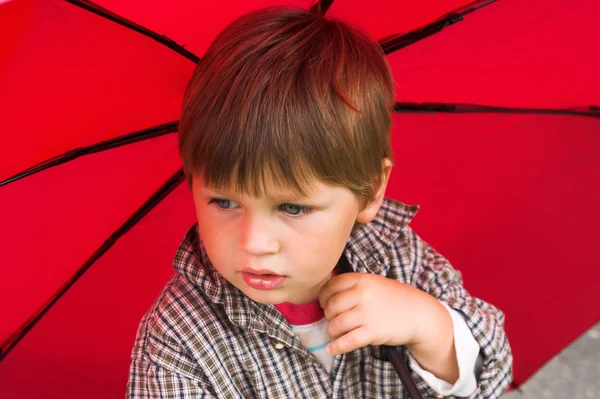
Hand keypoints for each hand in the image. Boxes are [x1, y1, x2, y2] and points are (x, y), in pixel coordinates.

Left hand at [318, 272, 443, 355]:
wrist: (420, 314)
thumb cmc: (396, 298)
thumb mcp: (376, 283)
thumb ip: (355, 286)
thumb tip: (328, 296)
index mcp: (363, 279)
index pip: (332, 285)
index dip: (323, 296)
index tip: (323, 303)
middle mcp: (363, 294)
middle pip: (331, 306)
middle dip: (328, 315)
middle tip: (332, 320)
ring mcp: (367, 313)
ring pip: (336, 324)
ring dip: (332, 332)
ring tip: (334, 334)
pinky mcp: (372, 332)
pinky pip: (347, 341)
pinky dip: (337, 347)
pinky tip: (332, 349)